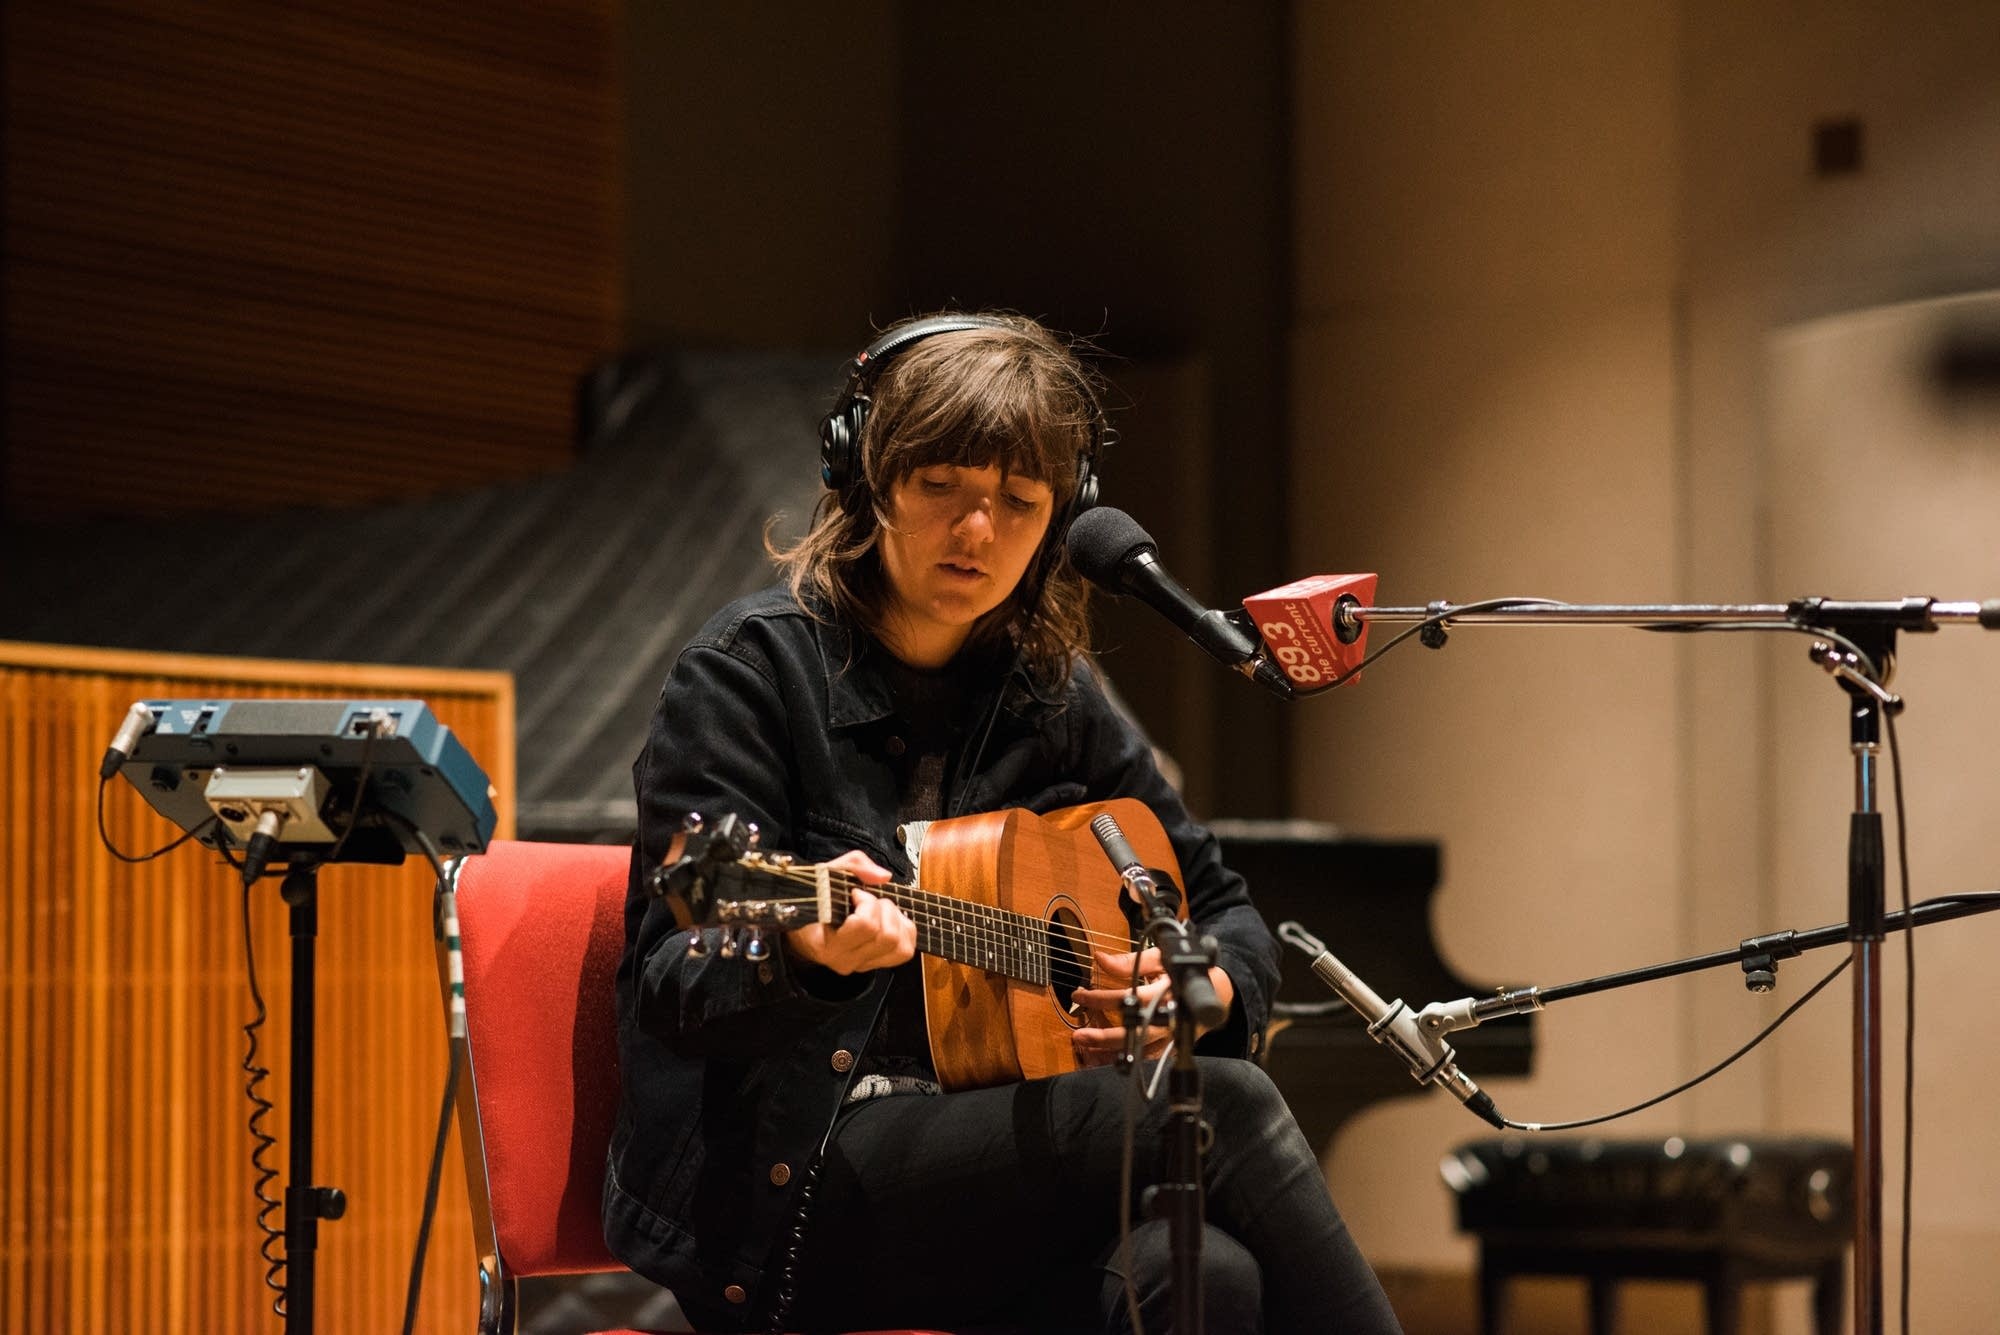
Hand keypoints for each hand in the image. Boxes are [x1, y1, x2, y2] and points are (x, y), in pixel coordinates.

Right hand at [783, 851, 914, 974]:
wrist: (805, 929)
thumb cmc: (816, 902)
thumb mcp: (826, 875)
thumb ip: (854, 866)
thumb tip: (883, 877)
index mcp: (828, 944)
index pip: (864, 925)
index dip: (867, 902)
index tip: (855, 893)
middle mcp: (845, 960)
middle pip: (888, 936)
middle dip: (884, 909)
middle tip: (869, 900)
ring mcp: (861, 965)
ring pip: (901, 946)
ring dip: (896, 921)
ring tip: (879, 910)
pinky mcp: (876, 965)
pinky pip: (906, 950)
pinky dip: (904, 931)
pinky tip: (888, 920)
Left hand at [1069, 945, 1235, 1066]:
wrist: (1218, 991)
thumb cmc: (1181, 972)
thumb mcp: (1159, 959)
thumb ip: (1130, 961)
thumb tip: (1099, 959)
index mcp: (1167, 992)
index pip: (1131, 998)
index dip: (1103, 998)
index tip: (1080, 995)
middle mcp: (1171, 1018)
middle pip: (1137, 1032)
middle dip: (1105, 1036)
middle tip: (1079, 1035)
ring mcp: (1172, 1037)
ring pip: (1142, 1051)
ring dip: (1113, 1053)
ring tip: (1087, 1051)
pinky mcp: (1172, 1048)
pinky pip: (1148, 1060)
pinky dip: (1127, 1062)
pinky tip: (1103, 1061)